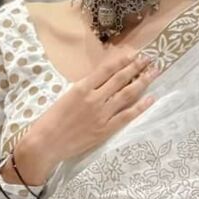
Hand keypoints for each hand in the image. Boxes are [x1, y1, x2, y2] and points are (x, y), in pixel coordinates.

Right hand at [11, 47, 160, 183]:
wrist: (45, 144)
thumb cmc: (51, 119)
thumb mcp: (65, 96)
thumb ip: (84, 88)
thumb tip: (101, 81)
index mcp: (81, 88)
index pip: (107, 69)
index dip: (122, 60)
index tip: (134, 54)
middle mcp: (94, 98)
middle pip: (120, 79)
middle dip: (136, 67)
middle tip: (149, 59)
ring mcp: (102, 114)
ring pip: (127, 94)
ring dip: (142, 82)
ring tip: (154, 73)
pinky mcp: (106, 129)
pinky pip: (128, 115)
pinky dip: (141, 106)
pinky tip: (151, 98)